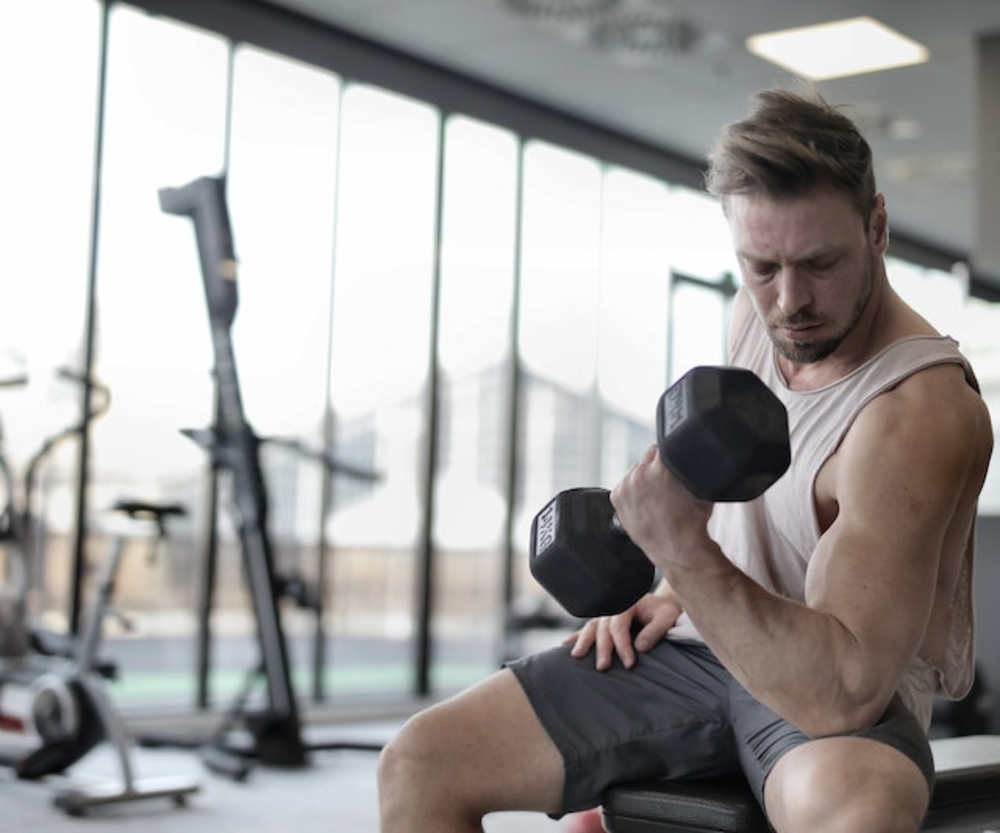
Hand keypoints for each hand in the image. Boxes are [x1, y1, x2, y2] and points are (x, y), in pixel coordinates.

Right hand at [563, 593, 681, 670]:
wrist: (661, 606)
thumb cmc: (664, 612)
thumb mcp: (667, 617)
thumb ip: (655, 630)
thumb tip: (640, 647)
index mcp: (627, 604)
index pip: (620, 627)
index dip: (623, 645)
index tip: (629, 663)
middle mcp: (613, 610)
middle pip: (603, 629)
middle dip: (602, 648)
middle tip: (603, 667)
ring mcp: (606, 616)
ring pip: (591, 628)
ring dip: (583, 642)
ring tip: (577, 656)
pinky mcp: (603, 624)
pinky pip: (588, 630)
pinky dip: (576, 637)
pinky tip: (565, 645)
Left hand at [611, 444, 713, 573]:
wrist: (677, 548)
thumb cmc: (692, 521)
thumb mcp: (700, 487)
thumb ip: (691, 466)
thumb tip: (691, 454)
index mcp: (661, 467)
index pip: (663, 446)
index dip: (671, 453)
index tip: (673, 464)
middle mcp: (640, 474)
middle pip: (648, 457)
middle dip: (657, 466)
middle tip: (666, 483)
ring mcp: (626, 486)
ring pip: (636, 471)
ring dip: (644, 478)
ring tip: (656, 495)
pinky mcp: (617, 498)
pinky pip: (625, 485)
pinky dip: (633, 491)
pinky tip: (645, 502)